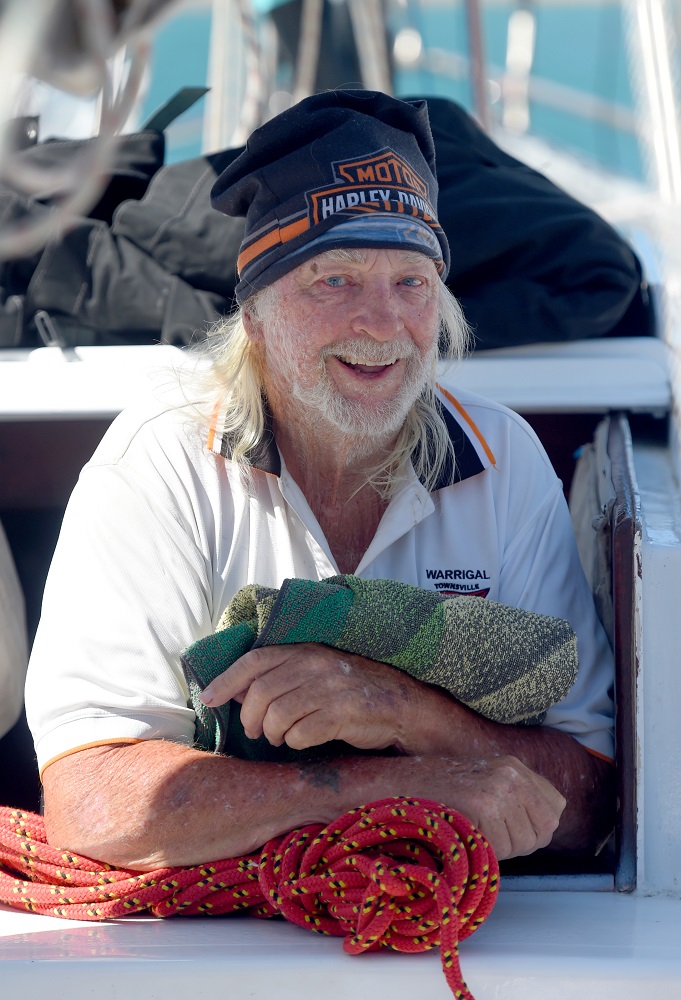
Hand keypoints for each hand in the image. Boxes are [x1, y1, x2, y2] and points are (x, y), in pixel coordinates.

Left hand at [201, 642, 419, 750]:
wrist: (401, 704)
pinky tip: (304, 740)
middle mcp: (316, 664)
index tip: (207, 699)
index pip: (255, 661)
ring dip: (273, 734)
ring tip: (282, 738)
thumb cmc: (351, 690)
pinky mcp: (343, 713)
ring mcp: (330, 688)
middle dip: (251, 718)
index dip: (226, 680)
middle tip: (256, 731)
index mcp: (306, 650)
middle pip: (261, 694)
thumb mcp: (315, 672)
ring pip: (277, 716)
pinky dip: (296, 743)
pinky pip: (301, 734)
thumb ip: (280, 676)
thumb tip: (235, 690)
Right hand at [425, 754, 566, 858]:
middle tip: (493, 835)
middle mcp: (512, 774)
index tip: (513, 828)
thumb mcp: (486, 781)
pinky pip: (502, 848)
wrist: (403, 784)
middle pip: (545, 830)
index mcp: (515, 767)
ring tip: (477, 831)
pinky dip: (487, 850)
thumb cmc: (443, 792)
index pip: (555, 808)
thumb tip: (543, 830)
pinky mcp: (484, 806)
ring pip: (524, 843)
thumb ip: (517, 797)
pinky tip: (468, 834)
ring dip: (502, 848)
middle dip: (523, 842)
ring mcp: (499, 789)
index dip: (537, 827)